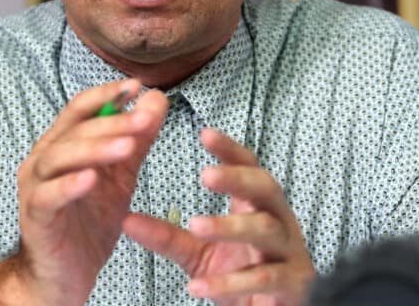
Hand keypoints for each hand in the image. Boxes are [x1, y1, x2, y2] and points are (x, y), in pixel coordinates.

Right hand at [14, 79, 168, 305]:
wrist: (64, 275)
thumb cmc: (88, 222)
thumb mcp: (120, 177)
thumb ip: (137, 140)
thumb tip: (156, 100)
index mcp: (61, 145)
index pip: (80, 109)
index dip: (106, 95)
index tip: (136, 86)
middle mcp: (43, 160)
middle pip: (74, 130)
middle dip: (112, 122)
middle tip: (144, 119)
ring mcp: (34, 187)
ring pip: (60, 157)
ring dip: (95, 148)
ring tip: (128, 146)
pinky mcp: (34, 216)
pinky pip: (48, 196)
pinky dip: (69, 185)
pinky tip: (92, 179)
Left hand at [123, 128, 315, 304]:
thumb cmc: (244, 275)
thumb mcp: (199, 254)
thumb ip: (168, 236)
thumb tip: (126, 219)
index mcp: (258, 207)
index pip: (249, 167)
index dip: (230, 150)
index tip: (204, 133)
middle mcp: (279, 223)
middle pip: (266, 188)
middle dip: (237, 178)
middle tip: (205, 174)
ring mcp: (289, 253)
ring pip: (265, 230)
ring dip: (230, 226)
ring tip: (196, 225)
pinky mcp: (292, 285)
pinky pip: (264, 279)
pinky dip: (231, 283)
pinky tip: (200, 286)